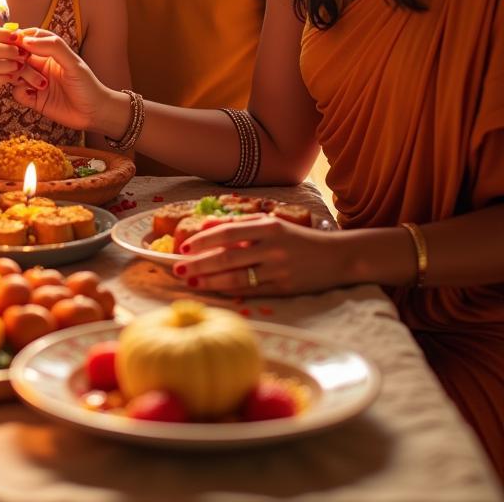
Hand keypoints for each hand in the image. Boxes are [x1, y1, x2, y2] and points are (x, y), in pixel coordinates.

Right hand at [10, 29, 108, 131]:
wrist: (94, 113)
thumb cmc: (87, 85)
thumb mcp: (73, 63)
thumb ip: (52, 47)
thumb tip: (26, 39)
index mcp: (50, 52)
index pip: (29, 37)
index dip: (20, 38)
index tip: (17, 43)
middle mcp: (40, 65)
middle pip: (18, 55)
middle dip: (17, 59)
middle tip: (24, 65)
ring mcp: (35, 82)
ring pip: (15, 73)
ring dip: (23, 77)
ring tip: (41, 85)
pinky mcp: (33, 99)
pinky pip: (16, 92)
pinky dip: (20, 93)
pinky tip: (34, 96)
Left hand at [173, 216, 348, 295]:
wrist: (339, 257)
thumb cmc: (299, 239)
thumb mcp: (272, 225)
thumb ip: (241, 226)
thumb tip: (207, 226)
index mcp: (268, 228)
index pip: (227, 233)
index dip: (203, 241)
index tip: (184, 248)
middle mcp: (272, 248)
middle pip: (228, 257)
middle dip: (200, 264)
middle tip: (179, 269)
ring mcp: (279, 270)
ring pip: (237, 277)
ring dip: (210, 281)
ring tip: (192, 282)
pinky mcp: (285, 289)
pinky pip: (251, 291)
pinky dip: (230, 291)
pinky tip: (214, 291)